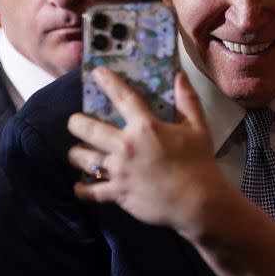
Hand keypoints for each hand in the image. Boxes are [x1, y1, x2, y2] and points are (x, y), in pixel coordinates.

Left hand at [67, 67, 229, 232]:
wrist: (197, 202)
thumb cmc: (199, 163)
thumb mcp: (198, 128)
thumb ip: (187, 101)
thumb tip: (180, 76)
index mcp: (145, 127)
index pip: (122, 97)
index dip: (108, 82)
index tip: (96, 73)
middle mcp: (126, 146)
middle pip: (87, 129)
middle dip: (76, 123)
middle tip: (76, 122)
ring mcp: (119, 171)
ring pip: (83, 158)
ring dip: (77, 153)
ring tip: (77, 152)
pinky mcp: (118, 193)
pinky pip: (91, 191)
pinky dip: (82, 189)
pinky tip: (80, 186)